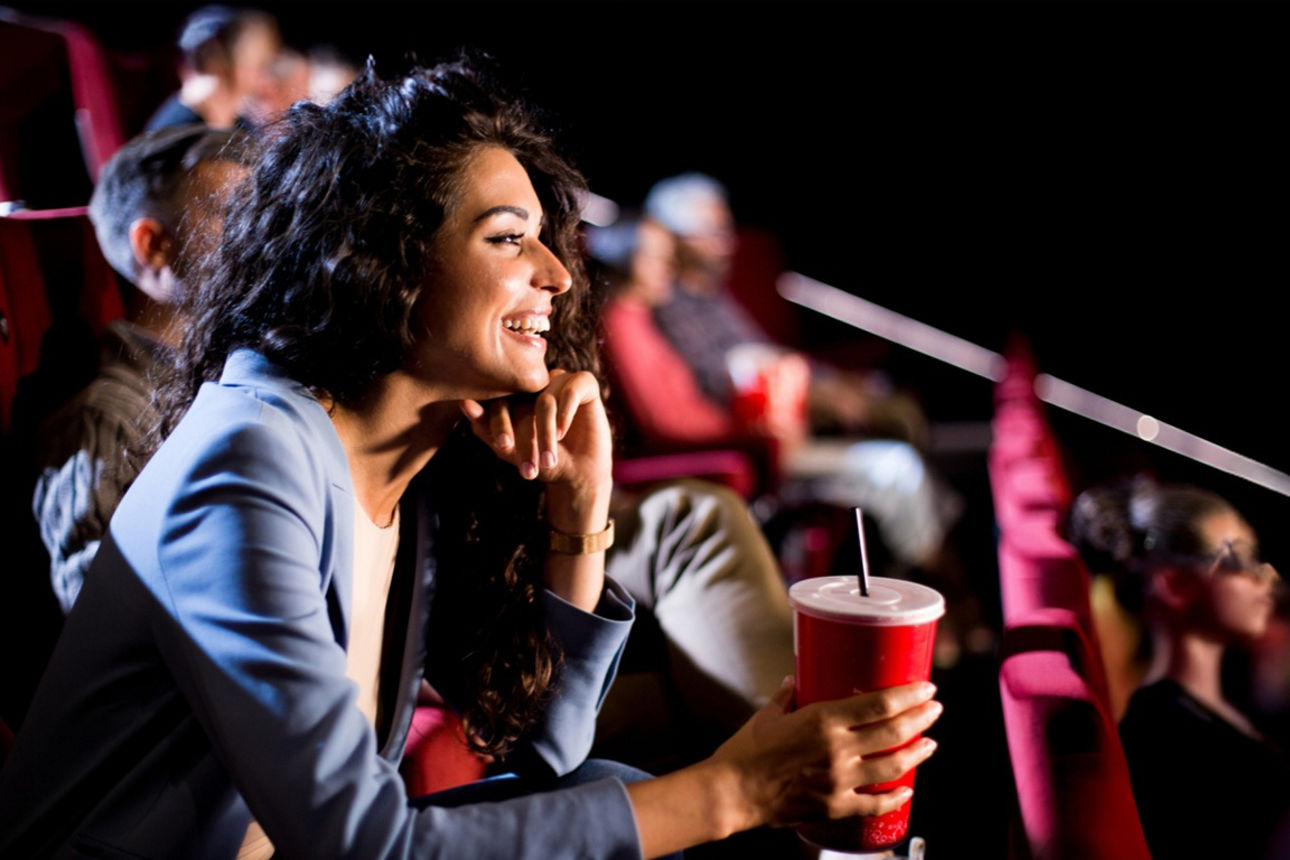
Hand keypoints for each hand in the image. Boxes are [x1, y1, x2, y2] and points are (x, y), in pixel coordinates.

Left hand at [460, 369, 612, 535]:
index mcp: (514, 394)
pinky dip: (565, 414)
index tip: (503, 447)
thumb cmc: (541, 461)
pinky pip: (570, 390)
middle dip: (522, 434)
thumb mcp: (511, 451)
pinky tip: (563, 434)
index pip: (499, 399)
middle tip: (524, 463)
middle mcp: (536, 383)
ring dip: (545, 433)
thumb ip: (486, 429)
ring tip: (547, 461)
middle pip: (522, 399)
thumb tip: (464, 403)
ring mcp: (559, 380)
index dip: (498, 423)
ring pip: (545, 400)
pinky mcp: (584, 382)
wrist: (579, 475)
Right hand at [711, 678, 940, 830]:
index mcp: (823, 720)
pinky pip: (874, 804)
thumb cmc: (746, 751)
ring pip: (892, 767)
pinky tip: (907, 789)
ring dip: (917, 753)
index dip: (909, 695)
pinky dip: (896, 797)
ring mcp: (840, 781)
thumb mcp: (768, 714)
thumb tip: (795, 679)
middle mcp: (838, 750)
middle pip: (894, 733)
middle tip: (934, 709)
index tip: (926, 688)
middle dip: (921, 718)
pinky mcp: (835, 806)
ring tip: (930, 743)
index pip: (879, 705)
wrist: (732, 792)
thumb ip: (787, 696)